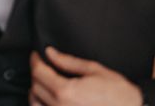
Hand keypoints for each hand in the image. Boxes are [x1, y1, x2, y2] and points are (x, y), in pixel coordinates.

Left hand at [29, 47, 143, 105]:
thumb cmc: (119, 94)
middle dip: (37, 73)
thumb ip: (68, 62)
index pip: (39, 72)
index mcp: (66, 91)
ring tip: (47, 84)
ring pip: (35, 103)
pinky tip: (51, 99)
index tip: (36, 55)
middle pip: (35, 87)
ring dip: (37, 92)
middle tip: (45, 66)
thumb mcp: (95, 71)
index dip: (35, 60)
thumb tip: (50, 53)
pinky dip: (43, 105)